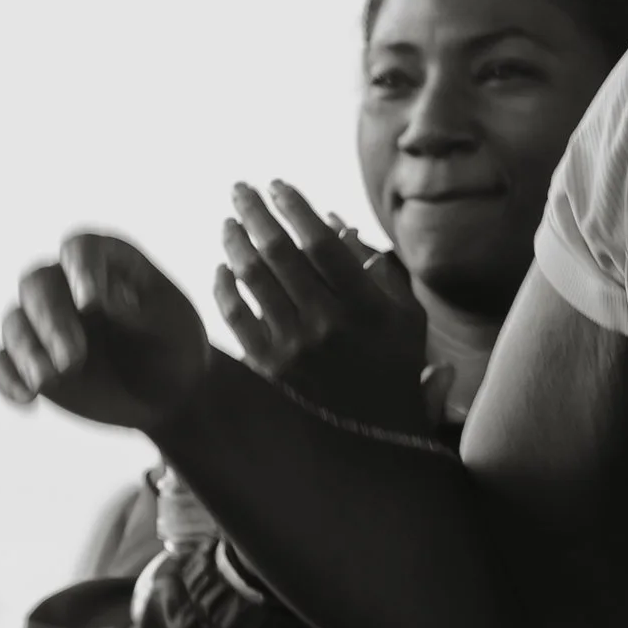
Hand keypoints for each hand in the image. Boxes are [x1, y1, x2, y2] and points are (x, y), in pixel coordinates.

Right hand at [0, 235, 209, 437]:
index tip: (91, 303)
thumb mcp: (170, 327)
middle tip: (73, 358)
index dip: (80, 270)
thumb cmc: (174, 346)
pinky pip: (0, 362)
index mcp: (108, 261)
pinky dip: (6, 378)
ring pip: (15, 322)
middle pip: (38, 284)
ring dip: (28, 351)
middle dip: (51, 320)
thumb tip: (100, 297)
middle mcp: (68, 283)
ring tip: (49, 380)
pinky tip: (27, 400)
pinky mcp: (28, 358)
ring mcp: (44, 321)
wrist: (168, 394)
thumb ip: (138, 310)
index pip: (81, 248)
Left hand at [214, 182, 430, 436]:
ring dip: (235, 242)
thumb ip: (378, 269)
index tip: (279, 185)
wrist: (375, 442)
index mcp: (365, 307)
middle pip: (280, 252)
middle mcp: (326, 324)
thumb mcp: (406, 318)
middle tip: (241, 189)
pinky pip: (235, 317)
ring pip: (251, 279)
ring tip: (229, 222)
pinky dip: (224, 288)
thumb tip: (336, 223)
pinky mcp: (266, 370)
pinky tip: (221, 270)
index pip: (323, 243)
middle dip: (256, 212)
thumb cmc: (394, 370)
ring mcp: (292, 348)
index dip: (296, 208)